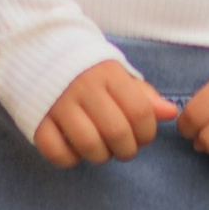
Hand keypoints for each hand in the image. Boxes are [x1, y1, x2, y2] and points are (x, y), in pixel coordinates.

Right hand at [35, 57, 178, 167]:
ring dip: (100, 156)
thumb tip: (170, 113)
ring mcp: (58, 104)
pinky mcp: (37, 119)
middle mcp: (83, 87)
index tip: (143, 136)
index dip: (147, 133)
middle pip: (117, 132)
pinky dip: (69, 159)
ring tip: (100, 148)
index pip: (140, 112)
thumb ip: (143, 95)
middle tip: (123, 148)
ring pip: (89, 145)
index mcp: (107, 73)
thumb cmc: (87, 69)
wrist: (39, 50)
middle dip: (127, 150)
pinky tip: (74, 149)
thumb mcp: (117, 74)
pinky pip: (57, 152)